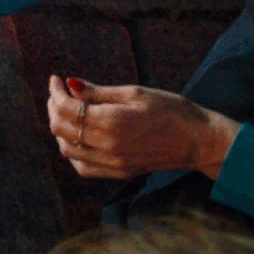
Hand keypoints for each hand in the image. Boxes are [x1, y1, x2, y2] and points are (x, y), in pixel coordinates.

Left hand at [48, 76, 242, 179]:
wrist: (199, 141)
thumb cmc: (172, 110)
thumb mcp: (136, 93)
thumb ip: (99, 92)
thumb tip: (70, 83)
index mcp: (112, 122)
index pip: (66, 109)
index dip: (55, 92)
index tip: (56, 80)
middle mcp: (108, 146)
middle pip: (60, 129)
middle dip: (54, 108)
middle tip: (59, 93)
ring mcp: (112, 163)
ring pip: (67, 150)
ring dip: (59, 130)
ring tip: (65, 112)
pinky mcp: (119, 173)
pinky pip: (82, 168)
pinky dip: (72, 152)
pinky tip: (77, 136)